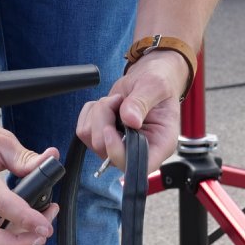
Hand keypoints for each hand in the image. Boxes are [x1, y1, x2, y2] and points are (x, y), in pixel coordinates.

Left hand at [77, 51, 187, 172]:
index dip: (118, 154)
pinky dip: (91, 113)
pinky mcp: (104, 138)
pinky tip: (108, 104)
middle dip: (104, 121)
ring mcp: (119, 146)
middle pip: (107, 151)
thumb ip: (142, 102)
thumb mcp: (155, 86)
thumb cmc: (159, 83)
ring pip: (92, 139)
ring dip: (98, 114)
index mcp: (160, 144)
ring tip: (116, 100)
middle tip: (119, 100)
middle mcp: (139, 149)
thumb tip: (129, 119)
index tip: (109, 130)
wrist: (148, 78)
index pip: (138, 165)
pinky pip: (84, 131)